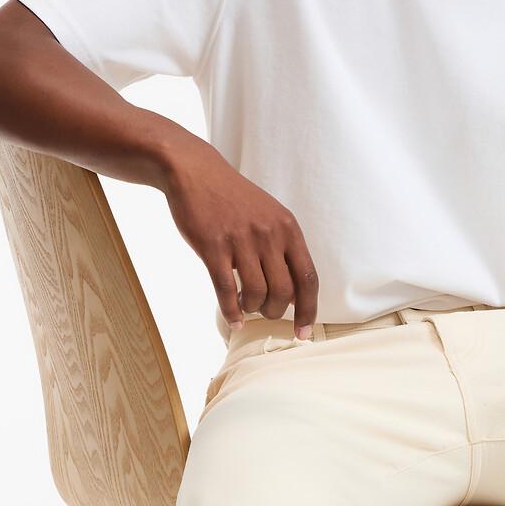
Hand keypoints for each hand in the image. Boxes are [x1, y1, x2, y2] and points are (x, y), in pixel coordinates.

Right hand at [161, 141, 318, 337]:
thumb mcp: (268, 216)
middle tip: (265, 312)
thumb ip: (283, 248)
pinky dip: (231, 311)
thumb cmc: (233, 199)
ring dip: (253, 309)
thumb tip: (295, 293)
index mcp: (288, 228)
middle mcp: (269, 234)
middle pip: (285, 292)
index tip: (304, 333)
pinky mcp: (213, 245)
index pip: (308, 278)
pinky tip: (233, 320)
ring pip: (257, 293)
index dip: (309, 310)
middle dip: (276, 312)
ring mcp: (241, 240)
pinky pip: (226, 290)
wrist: (195, 172)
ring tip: (246, 306)